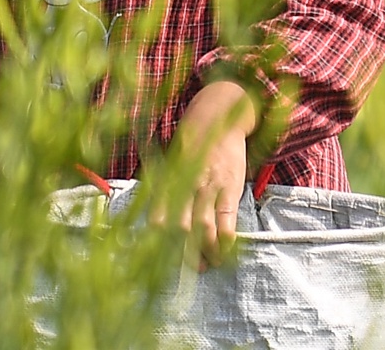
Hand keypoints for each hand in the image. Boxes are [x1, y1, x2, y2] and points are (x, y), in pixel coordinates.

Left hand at [149, 79, 257, 269]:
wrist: (216, 117)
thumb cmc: (190, 143)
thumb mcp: (170, 161)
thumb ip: (163, 186)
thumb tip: (155, 216)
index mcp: (167, 179)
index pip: (158, 216)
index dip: (157, 240)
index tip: (157, 257)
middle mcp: (184, 184)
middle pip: (180, 227)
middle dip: (183, 251)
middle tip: (188, 267)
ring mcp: (208, 186)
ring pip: (204, 228)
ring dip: (206, 251)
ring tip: (208, 264)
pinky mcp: (229, 187)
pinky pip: (227, 220)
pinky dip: (225, 239)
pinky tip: (224, 250)